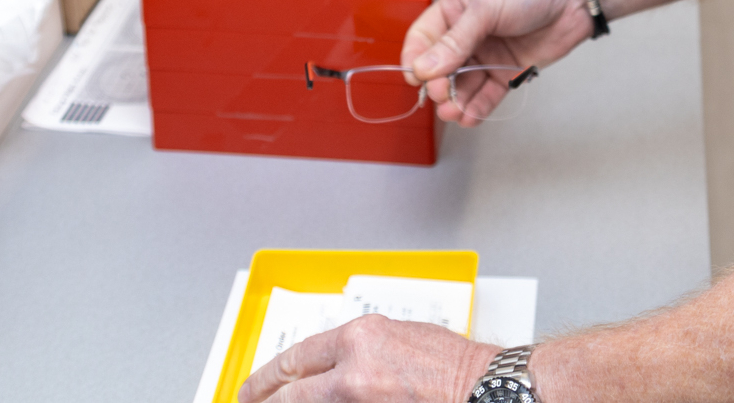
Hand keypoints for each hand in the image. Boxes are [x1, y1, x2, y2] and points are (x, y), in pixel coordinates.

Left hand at [237, 316, 495, 401]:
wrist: (480, 387)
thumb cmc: (450, 363)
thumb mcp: (397, 337)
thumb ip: (356, 352)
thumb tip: (325, 371)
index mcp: (360, 338)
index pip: (295, 358)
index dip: (265, 378)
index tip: (253, 388)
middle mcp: (352, 370)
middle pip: (287, 391)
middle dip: (263, 401)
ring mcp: (358, 400)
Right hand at [403, 0, 592, 122]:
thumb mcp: (487, 6)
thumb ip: (456, 40)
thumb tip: (427, 66)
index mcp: (457, 7)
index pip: (423, 38)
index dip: (416, 59)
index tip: (417, 78)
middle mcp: (469, 32)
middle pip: (440, 67)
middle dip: (438, 85)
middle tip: (442, 94)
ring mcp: (489, 53)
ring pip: (462, 85)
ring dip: (455, 101)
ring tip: (455, 111)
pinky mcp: (508, 70)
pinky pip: (486, 94)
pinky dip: (476, 108)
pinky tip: (470, 116)